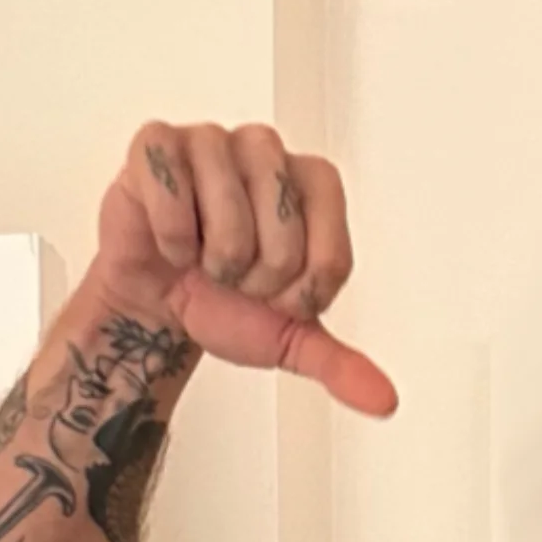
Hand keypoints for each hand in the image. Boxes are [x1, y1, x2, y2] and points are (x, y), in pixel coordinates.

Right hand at [95, 121, 395, 414]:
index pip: (331, 256)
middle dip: (256, 280)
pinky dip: (171, 237)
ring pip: (229, 217)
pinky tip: (172, 240)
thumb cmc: (224, 300)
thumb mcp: (289, 337)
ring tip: (203, 256)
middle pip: (284, 236)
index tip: (275, 293)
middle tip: (234, 275)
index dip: (299, 294)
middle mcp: (267, 151)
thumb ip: (340, 363)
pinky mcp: (158, 144)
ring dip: (214, 261)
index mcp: (312, 184)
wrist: (159, 304)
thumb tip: (383, 400)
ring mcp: (212, 141)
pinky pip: (174, 195)